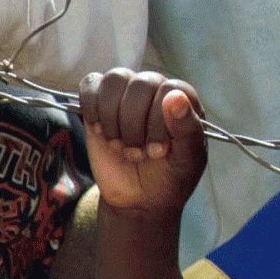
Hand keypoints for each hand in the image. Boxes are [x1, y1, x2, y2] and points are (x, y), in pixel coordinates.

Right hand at [80, 69, 206, 218]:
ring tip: (119, 146)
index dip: (158, 122)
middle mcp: (156, 90)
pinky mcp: (99, 102)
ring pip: (115, 80)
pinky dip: (92, 108)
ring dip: (113, 119)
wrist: (140, 198)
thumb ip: (187, 129)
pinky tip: (101, 131)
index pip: (169, 90)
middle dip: (134, 126)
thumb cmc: (170, 175)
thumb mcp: (188, 160)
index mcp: (183, 99)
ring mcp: (127, 94)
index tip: (157, 151)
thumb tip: (176, 97)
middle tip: (137, 154)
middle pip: (140, 85)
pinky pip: (90, 84)